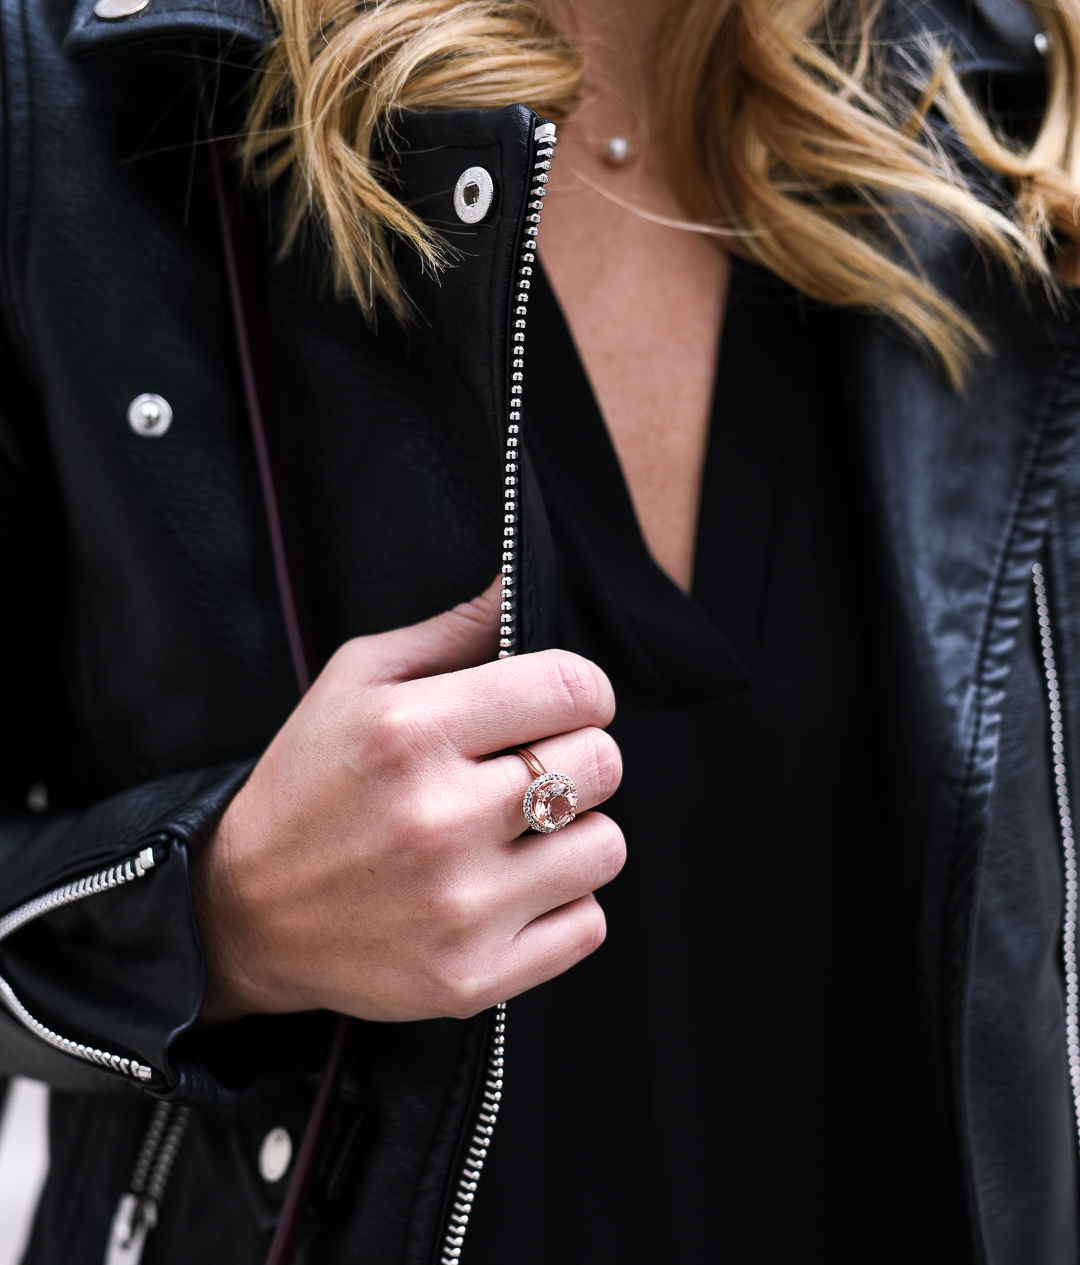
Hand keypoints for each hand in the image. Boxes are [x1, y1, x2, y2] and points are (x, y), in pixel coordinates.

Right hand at [190, 580, 623, 1023]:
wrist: (245, 913)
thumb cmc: (308, 782)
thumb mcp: (355, 680)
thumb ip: (452, 631)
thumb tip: (522, 586)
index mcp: (411, 731)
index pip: (575, 688)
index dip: (584, 691)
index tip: (564, 706)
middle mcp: (438, 819)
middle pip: (602, 764)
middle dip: (579, 757)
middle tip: (532, 769)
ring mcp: (459, 907)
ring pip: (606, 846)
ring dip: (574, 835)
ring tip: (518, 834)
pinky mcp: (472, 977)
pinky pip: (588, 924)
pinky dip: (561, 904)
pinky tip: (509, 889)